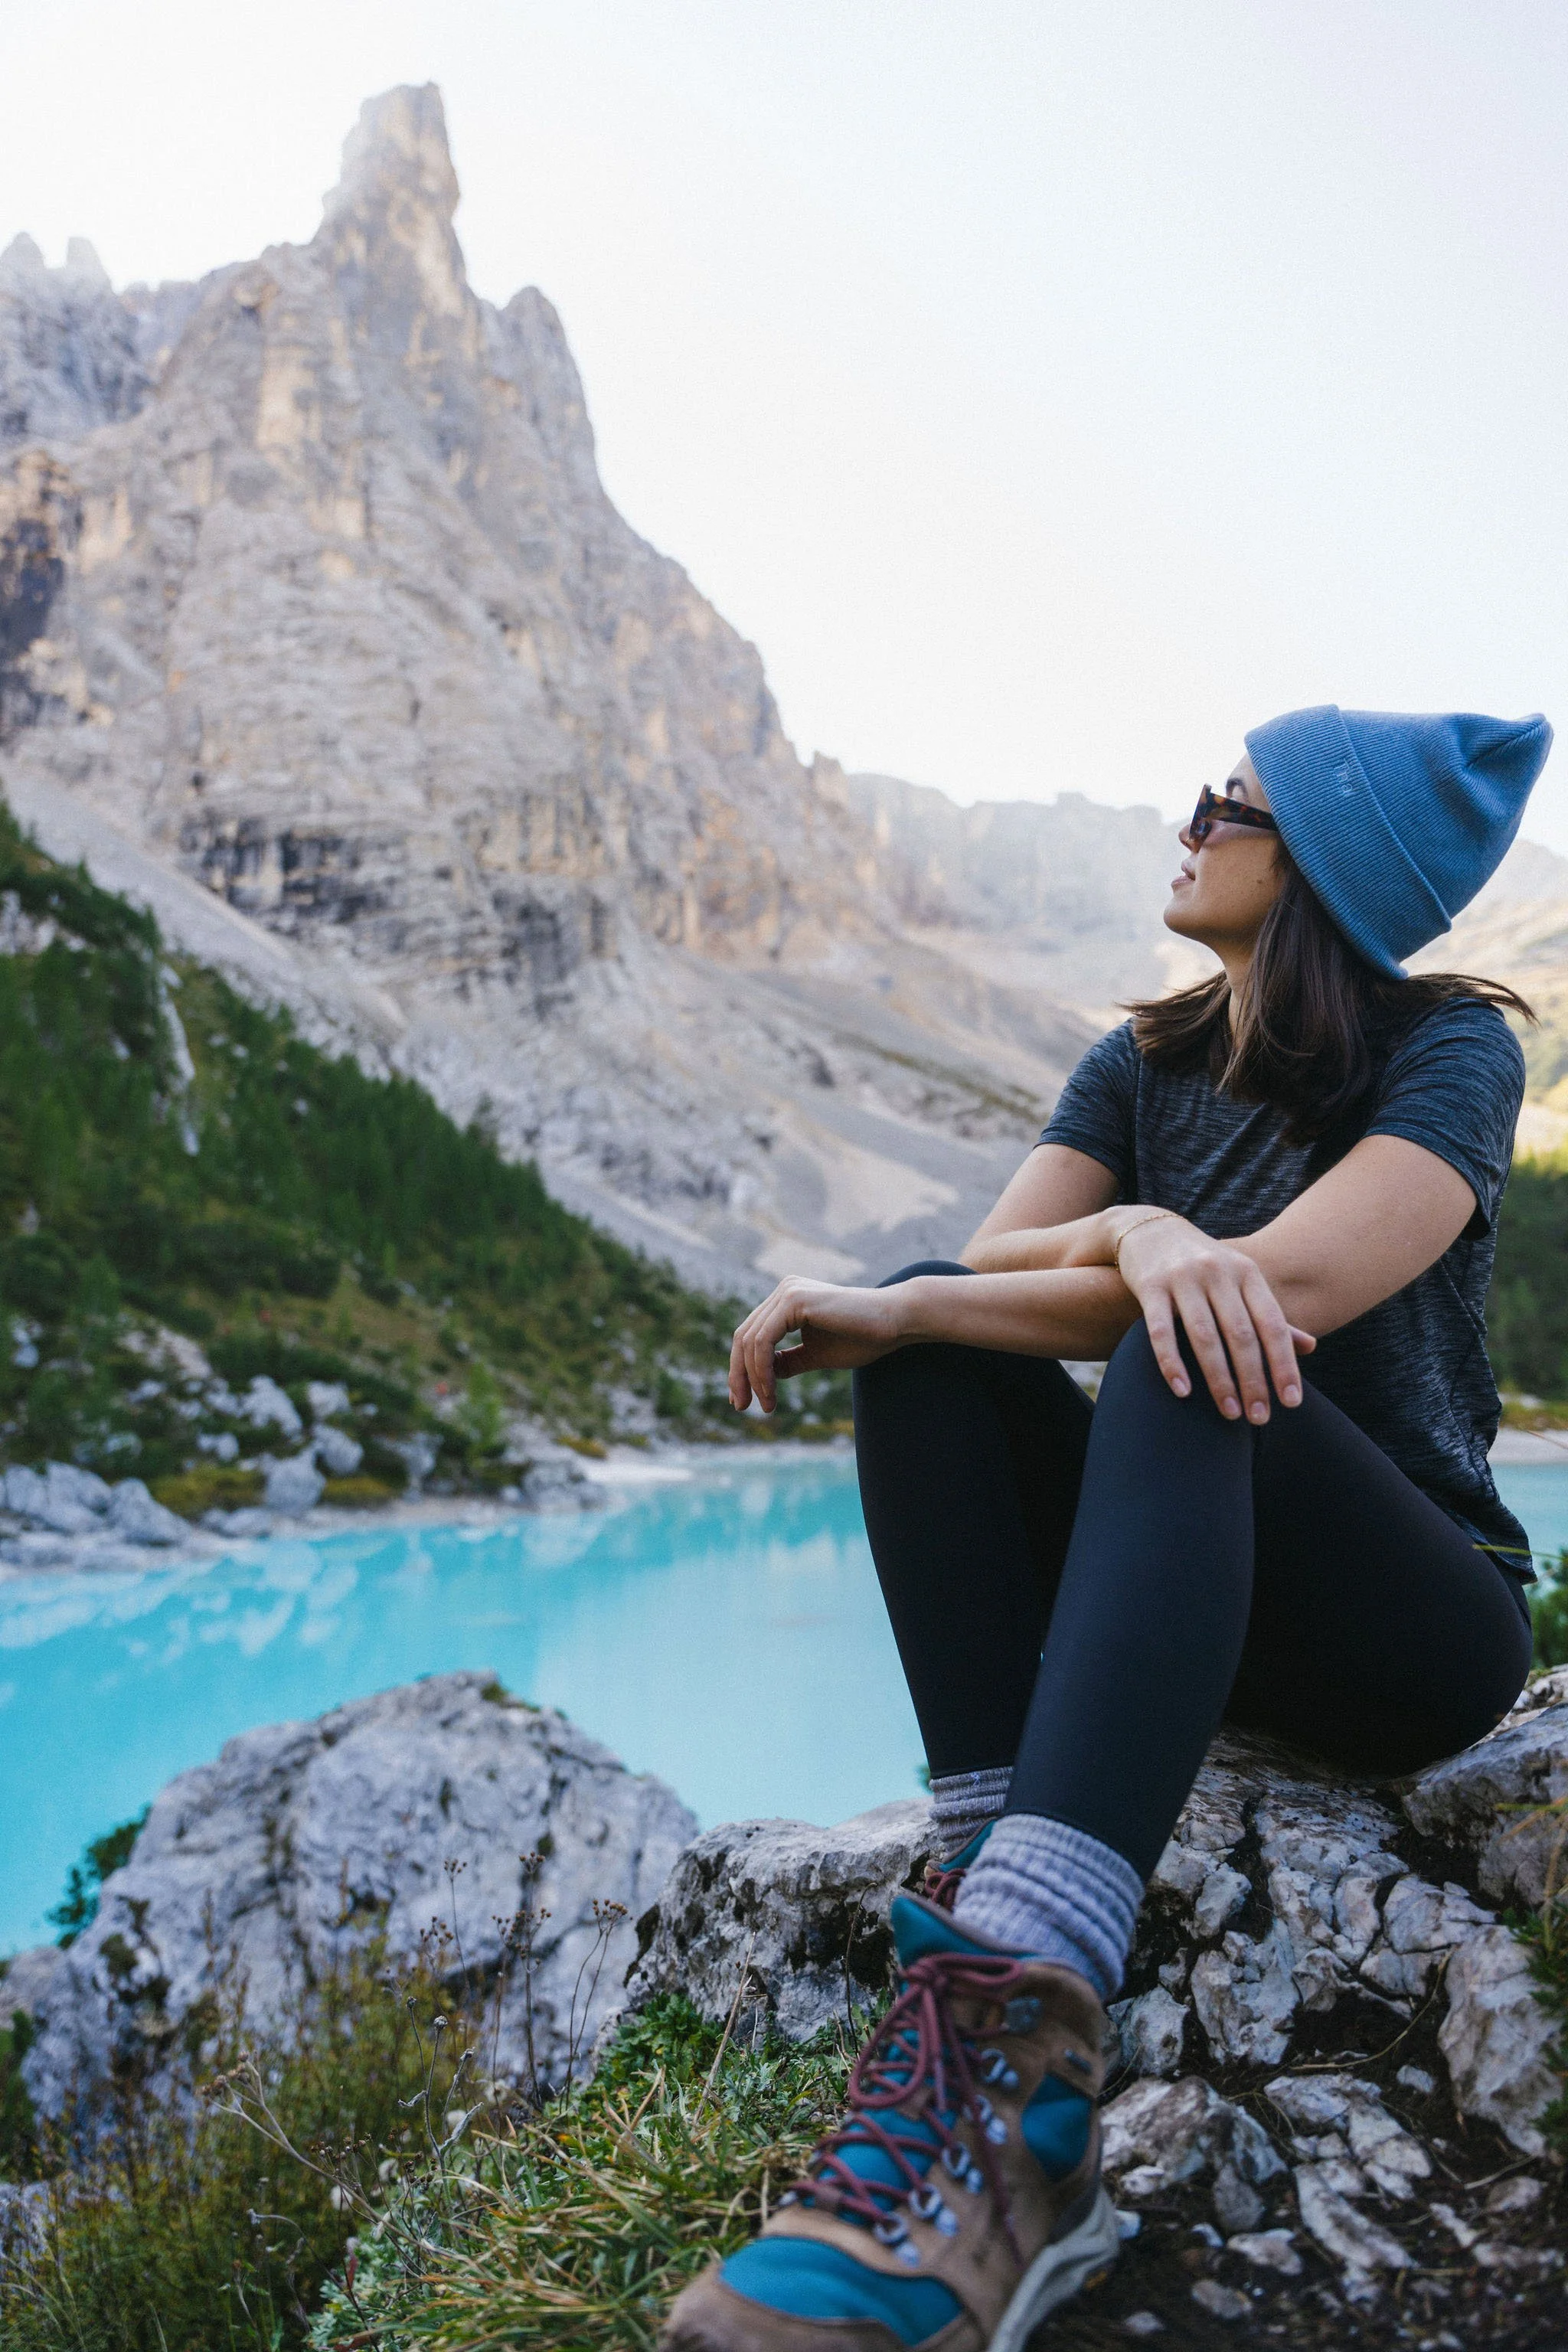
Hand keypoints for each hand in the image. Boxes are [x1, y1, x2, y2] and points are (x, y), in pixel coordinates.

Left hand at [729, 1277, 907, 1413]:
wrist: (895, 1321)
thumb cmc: (863, 1337)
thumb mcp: (816, 1355)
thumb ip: (788, 1361)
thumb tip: (763, 1376)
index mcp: (787, 1300)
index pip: (750, 1335)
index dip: (741, 1369)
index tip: (743, 1400)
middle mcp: (784, 1291)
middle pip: (742, 1336)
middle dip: (739, 1375)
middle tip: (741, 1406)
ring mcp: (788, 1292)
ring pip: (750, 1340)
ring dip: (753, 1378)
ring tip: (767, 1404)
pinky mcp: (795, 1300)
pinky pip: (764, 1339)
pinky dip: (762, 1368)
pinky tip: (770, 1390)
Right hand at [1114, 1213, 1314, 1422]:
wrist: (1149, 1230)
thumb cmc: (1204, 1266)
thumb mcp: (1240, 1281)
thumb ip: (1269, 1315)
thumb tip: (1311, 1347)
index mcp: (1246, 1273)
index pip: (1272, 1325)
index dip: (1284, 1364)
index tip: (1292, 1402)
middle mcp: (1218, 1273)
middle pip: (1241, 1335)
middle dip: (1254, 1381)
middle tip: (1259, 1419)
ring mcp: (1183, 1278)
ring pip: (1205, 1337)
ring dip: (1219, 1380)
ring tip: (1230, 1414)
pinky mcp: (1150, 1286)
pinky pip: (1161, 1331)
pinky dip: (1172, 1363)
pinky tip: (1183, 1392)